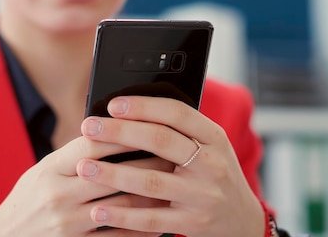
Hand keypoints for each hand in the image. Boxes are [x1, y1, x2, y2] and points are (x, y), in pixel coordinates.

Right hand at [0, 135, 169, 236]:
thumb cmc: (27, 201)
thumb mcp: (42, 171)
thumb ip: (72, 155)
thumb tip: (110, 132)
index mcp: (51, 169)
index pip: (92, 143)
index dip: (124, 132)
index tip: (150, 124)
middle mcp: (59, 194)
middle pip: (113, 173)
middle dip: (148, 162)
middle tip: (175, 153)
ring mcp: (68, 222)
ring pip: (121, 206)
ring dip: (152, 195)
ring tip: (174, 184)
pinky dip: (140, 229)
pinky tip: (160, 220)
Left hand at [77, 96, 265, 236]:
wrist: (243, 220)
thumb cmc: (215, 174)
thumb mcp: (210, 146)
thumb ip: (181, 130)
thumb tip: (130, 109)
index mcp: (214, 137)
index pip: (177, 114)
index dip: (143, 107)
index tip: (113, 104)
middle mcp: (212, 163)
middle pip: (161, 141)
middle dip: (120, 132)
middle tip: (89, 127)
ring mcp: (203, 195)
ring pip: (152, 181)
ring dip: (113, 174)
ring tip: (84, 167)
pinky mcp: (193, 223)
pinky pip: (152, 219)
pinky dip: (123, 215)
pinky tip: (99, 211)